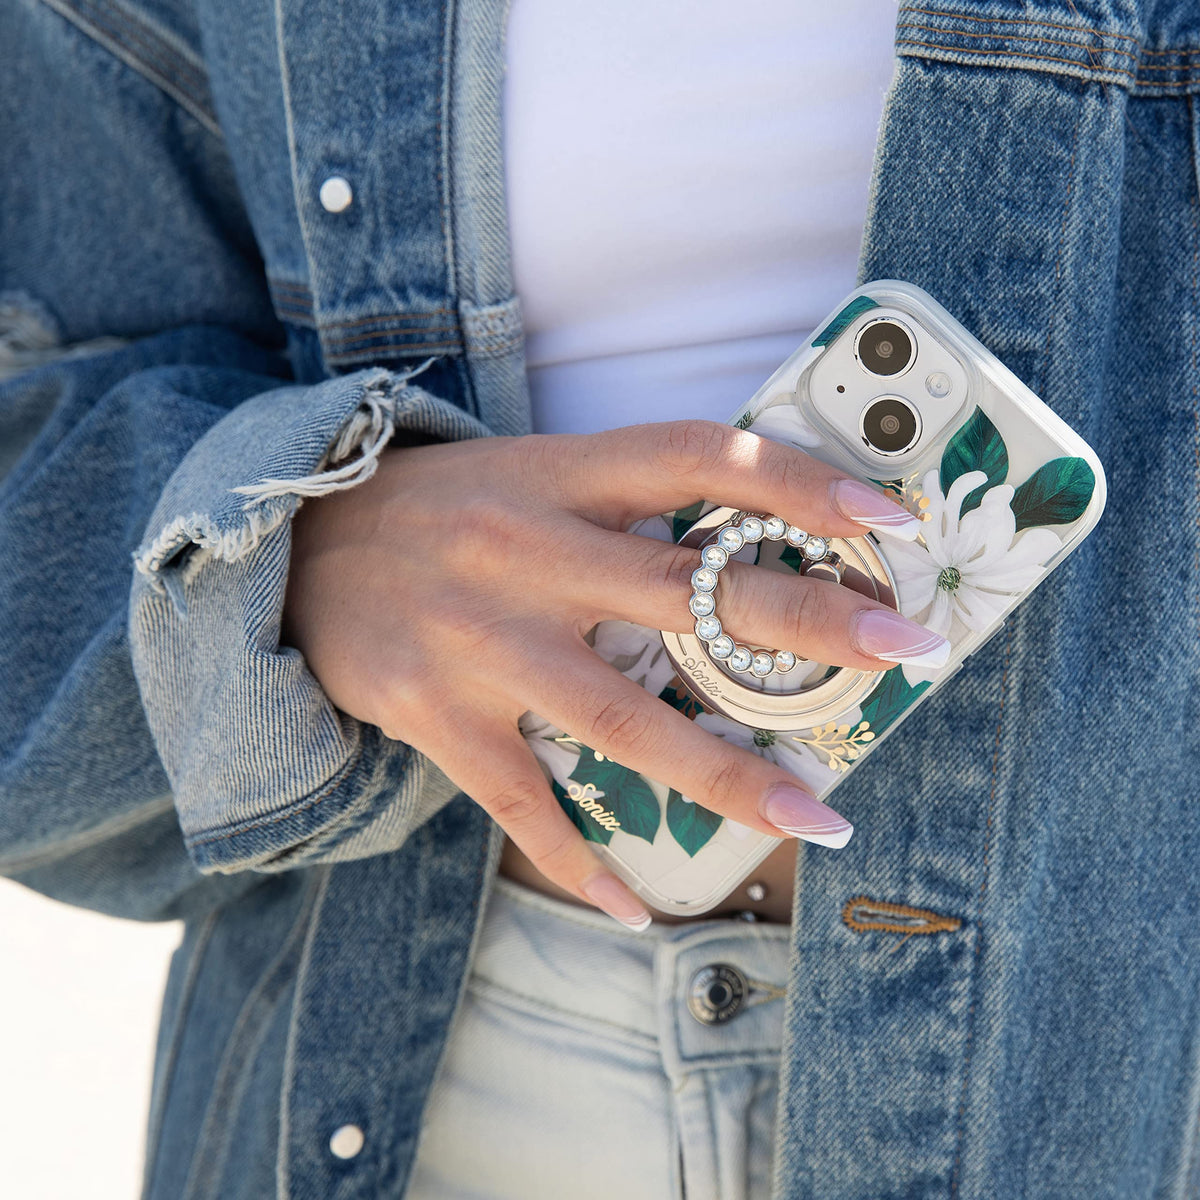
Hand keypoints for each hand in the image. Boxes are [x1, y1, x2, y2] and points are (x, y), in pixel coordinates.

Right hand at [282, 420, 940, 927]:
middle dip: (809, 623)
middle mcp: (524, 552)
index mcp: (554, 475)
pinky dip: (581, 861)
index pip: (695, 456)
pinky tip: (638, 908)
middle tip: (910, 651)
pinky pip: (523, 802)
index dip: (797, 478)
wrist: (290, 551)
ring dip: (731, 775)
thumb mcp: (524, 472)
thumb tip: (748, 534)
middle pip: (689, 592)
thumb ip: (622, 499)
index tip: (888, 516)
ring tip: (823, 817)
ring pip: (625, 719)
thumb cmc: (437, 511)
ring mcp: (478, 639)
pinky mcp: (433, 714)